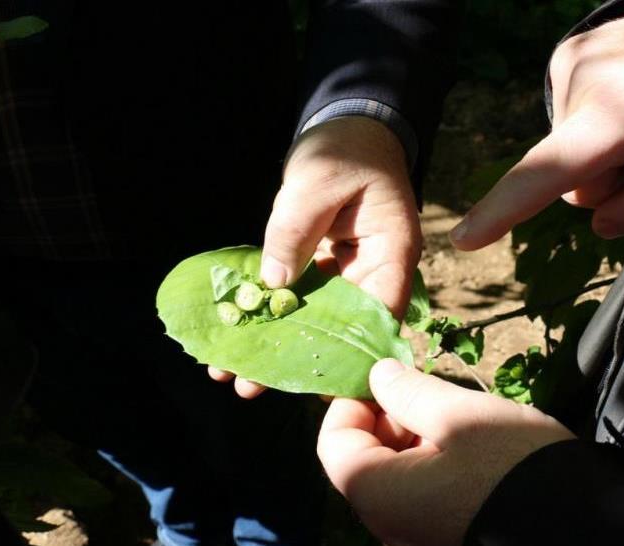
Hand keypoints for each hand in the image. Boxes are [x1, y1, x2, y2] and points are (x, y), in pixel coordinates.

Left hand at [209, 116, 422, 397]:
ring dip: (276, 342)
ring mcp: (348, 271)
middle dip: (297, 358)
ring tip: (232, 371)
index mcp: (391, 253)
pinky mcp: (322, 265)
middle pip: (341, 328)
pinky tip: (237, 332)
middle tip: (250, 384)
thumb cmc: (345, 149)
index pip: (378, 315)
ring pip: (314, 318)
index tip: (312, 384)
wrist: (347, 127)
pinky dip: (270, 313)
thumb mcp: (316, 183)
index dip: (350, 354)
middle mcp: (374, 270)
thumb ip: (294, 232)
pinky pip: (298, 297)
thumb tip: (273, 285)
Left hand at [318, 359, 573, 545]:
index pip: (332, 441)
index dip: (353, 399)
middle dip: (389, 417)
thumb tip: (378, 375)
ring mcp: (417, 537)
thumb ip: (407, 392)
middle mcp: (388, 525)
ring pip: (395, 477)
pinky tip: (471, 449)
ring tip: (459, 418)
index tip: (390, 375)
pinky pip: (422, 497)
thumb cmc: (512, 467)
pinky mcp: (446, 538)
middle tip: (432, 392)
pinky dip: (434, 466)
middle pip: (363, 460)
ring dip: (414, 439)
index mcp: (376, 494)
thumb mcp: (458, 414)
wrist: (582, 526)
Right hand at [451, 10, 623, 248]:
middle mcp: (584, 82)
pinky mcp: (566, 57)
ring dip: (605, 154)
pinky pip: (569, 121)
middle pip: (572, 180)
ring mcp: (569, 64)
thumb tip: (601, 222)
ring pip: (568, 153)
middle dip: (610, 182)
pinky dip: (597, 125)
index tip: (464, 238)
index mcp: (623, 113)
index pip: (551, 171)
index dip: (505, 209)